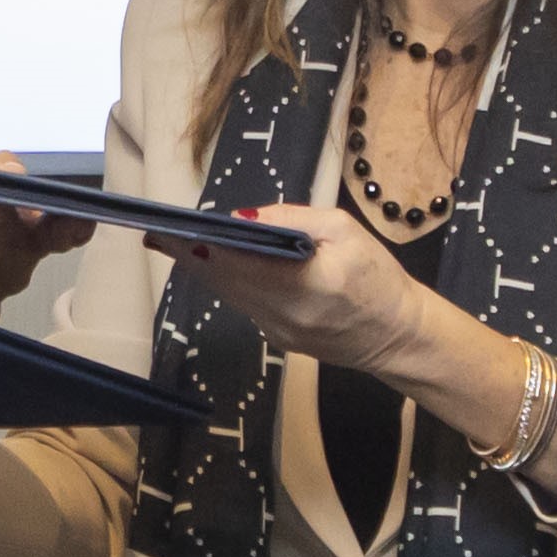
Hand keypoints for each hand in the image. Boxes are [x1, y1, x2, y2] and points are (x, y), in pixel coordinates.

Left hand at [144, 202, 438, 377]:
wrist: (399, 336)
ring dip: (202, 270)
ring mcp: (279, 333)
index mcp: (306, 285)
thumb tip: (243, 217)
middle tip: (157, 232)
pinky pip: (244, 305)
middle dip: (189, 256)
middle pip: (224, 282)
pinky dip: (227, 283)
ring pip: (229, 296)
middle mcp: (285, 315)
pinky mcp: (278, 340)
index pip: (239, 264)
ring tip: (174, 243)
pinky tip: (213, 264)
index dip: (201, 247)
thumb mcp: (346, 231)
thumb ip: (294, 219)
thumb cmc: (378, 277)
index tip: (171, 230)